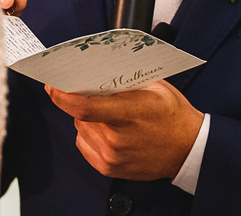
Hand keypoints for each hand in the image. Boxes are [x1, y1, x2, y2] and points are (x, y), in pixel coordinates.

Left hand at [47, 81, 203, 179]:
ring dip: (86, 119)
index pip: (84, 107)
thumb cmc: (173, 115)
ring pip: (80, 129)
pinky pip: (84, 145)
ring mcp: (112, 157)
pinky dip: (89, 134)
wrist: (188, 150)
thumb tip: (93, 70)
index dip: (62, 96)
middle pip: (80, 116)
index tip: (52, 85)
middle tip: (94, 94)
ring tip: (109, 115)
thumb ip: (124, 79)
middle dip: (82, 102)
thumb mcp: (155, 86)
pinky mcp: (109, 169)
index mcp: (129, 113)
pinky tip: (107, 130)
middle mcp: (117, 139)